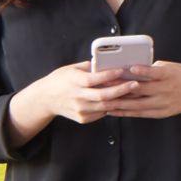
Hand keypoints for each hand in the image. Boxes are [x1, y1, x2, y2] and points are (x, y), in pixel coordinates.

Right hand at [9, 61, 123, 138]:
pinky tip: (121, 100)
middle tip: (135, 84)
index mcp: (74, 81)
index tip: (121, 70)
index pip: (93, 79)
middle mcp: (77, 97)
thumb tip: (108, 63)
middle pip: (102, 96)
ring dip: (121, 100)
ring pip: (105, 107)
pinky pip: (101, 113)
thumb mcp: (72, 69)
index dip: (108, 76)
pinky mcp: (83, 118)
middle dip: (121, 90)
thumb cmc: (61, 80)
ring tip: (133, 93)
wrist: (46, 99)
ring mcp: (80, 110)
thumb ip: (89, 67)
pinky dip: (112, 107)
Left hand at [101, 59, 180, 129]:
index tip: (129, 68)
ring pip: (137, 104)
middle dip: (120, 88)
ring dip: (119, 103)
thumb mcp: (171, 66)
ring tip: (103, 101)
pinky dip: (126, 112)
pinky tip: (114, 111)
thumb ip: (153, 69)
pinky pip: (141, 113)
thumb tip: (131, 70)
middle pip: (140, 90)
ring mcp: (163, 103)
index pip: (154, 72)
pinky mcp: (161, 113)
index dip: (142, 70)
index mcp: (169, 75)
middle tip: (104, 85)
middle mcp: (166, 90)